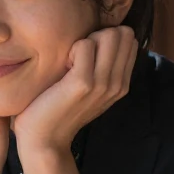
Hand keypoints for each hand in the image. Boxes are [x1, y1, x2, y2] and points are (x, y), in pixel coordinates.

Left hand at [13, 26, 137, 154]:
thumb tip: (104, 35)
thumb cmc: (58, 108)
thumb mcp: (88, 88)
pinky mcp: (83, 83)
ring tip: (70, 62)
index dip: (106, 37)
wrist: (44, 140)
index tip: (87, 56)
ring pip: (108, 35)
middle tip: (77, 56)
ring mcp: (103, 84)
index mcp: (121, 83)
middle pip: (122, 33)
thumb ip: (101, 67)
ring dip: (84, 41)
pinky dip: (70, 48)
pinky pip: (84, 45)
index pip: (129, 39)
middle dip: (97, 35)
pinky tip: (62, 67)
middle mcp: (117, 83)